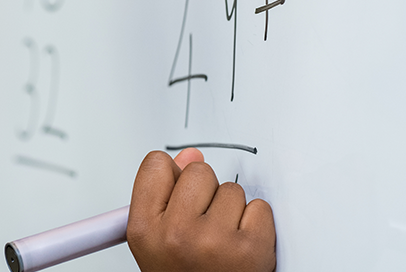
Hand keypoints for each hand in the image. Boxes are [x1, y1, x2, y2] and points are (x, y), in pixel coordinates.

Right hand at [127, 148, 275, 271]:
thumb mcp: (157, 242)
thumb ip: (165, 196)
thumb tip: (189, 157)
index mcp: (145, 230)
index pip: (156, 165)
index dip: (171, 176)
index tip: (178, 192)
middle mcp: (176, 234)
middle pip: (198, 171)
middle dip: (205, 193)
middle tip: (203, 226)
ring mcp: (215, 241)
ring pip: (232, 190)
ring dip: (232, 211)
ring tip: (223, 241)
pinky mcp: (251, 248)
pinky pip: (260, 208)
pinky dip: (256, 224)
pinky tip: (242, 246)